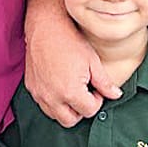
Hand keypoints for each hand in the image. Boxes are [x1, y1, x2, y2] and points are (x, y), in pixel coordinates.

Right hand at [25, 12, 119, 127]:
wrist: (45, 26)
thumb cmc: (70, 40)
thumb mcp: (93, 61)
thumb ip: (105, 83)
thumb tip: (116, 95)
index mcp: (70, 92)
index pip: (89, 111)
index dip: (97, 100)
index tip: (95, 88)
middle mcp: (52, 97)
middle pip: (71, 120)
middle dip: (81, 110)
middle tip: (85, 92)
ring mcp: (39, 93)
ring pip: (55, 116)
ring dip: (66, 108)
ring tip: (72, 89)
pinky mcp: (31, 88)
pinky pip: (44, 105)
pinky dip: (53, 102)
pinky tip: (59, 85)